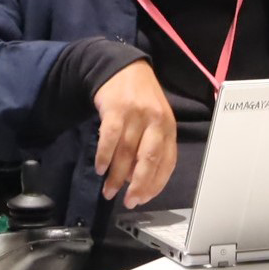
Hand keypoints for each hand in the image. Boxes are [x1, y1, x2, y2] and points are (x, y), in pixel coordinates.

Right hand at [91, 60, 175, 207]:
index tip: (143, 199)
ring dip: (116, 176)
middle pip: (149, 159)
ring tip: (109, 191)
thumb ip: (149, 147)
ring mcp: (135, 114)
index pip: (167, 162)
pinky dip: (104, 156)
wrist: (121, 67)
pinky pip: (109, 138)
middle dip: (138, 185)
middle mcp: (155, 121)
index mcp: (168, 127)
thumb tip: (135, 179)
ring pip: (126, 152)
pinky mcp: (116, 109)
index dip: (155, 184)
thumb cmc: (140, 100)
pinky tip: (100, 168)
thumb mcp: (154, 121)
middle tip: (129, 201)